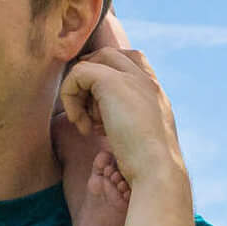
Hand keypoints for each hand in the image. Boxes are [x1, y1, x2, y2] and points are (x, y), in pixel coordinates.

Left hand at [57, 49, 180, 191]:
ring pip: (91, 63)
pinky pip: (77, 73)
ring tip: (89, 125)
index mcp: (155, 92)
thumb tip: (104, 123)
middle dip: (89, 78)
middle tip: (87, 112)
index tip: (99, 111)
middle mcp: (146, 80)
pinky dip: (70, 98)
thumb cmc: (147, 167)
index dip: (107, 76)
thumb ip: (127, 120)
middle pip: (108, 54)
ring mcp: (131, 78)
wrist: (156, 171)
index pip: (130, 61)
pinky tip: (82, 126)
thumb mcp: (140, 138)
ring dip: (80, 93)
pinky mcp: (112, 82)